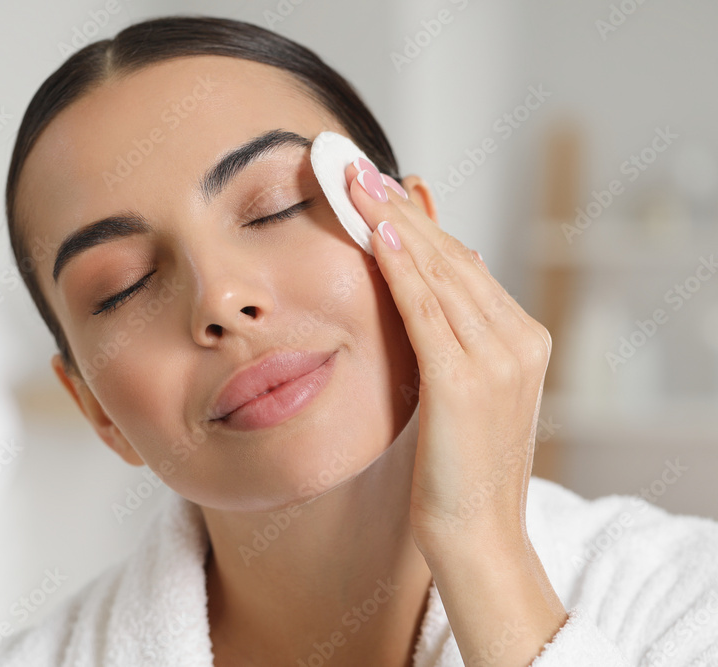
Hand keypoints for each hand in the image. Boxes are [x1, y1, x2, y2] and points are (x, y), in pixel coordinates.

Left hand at [343, 161, 552, 557]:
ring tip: (353, 179)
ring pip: (438, 270)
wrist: (478, 536)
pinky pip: (425, 307)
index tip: (378, 185)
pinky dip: (399, 263)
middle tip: (355, 164)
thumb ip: (454, 333)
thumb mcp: (461, 391)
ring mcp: (498, 358)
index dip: (416, 221)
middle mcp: (518, 339)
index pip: (462, 263)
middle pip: (451, 255)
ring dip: (392, 220)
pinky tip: (372, 229)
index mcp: (520, 339)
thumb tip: (445, 271)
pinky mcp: (465, 381)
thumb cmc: (458, 470)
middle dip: (399, 206)